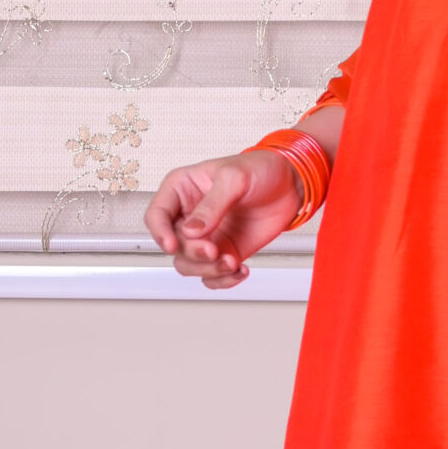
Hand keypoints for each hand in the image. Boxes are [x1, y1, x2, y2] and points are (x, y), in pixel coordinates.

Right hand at [143, 151, 303, 289]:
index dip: (160, 232)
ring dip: (208, 270)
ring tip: (231, 262)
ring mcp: (206, 237)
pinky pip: (212, 276)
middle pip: (174, 246)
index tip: (173, 244)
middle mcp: (189, 216)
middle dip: (193, 253)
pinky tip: (240, 269)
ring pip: (189, 265)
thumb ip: (212, 205)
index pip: (156, 215)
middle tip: (214, 250)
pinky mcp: (224, 251)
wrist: (291, 184)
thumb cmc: (260, 169)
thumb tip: (191, 230)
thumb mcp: (234, 178)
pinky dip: (224, 279)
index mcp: (182, 190)